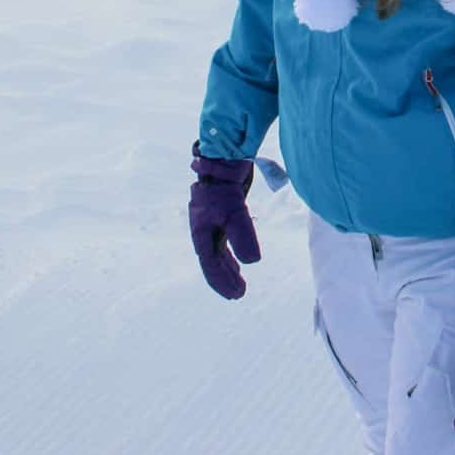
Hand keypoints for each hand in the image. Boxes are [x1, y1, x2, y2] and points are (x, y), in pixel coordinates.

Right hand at [189, 143, 260, 299]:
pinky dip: (232, 252)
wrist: (223, 160)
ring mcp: (211, 222)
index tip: (236, 295)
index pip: (211, 264)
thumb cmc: (225, 187)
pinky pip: (224, 240)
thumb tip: (253, 262)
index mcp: (202, 233)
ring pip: (218, 251)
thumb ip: (243, 237)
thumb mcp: (236, 213)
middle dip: (225, 278)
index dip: (222, 281)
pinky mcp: (221, 214)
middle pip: (213, 261)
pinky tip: (240, 258)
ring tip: (239, 280)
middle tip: (239, 294)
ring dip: (228, 267)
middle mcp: (204, 229)